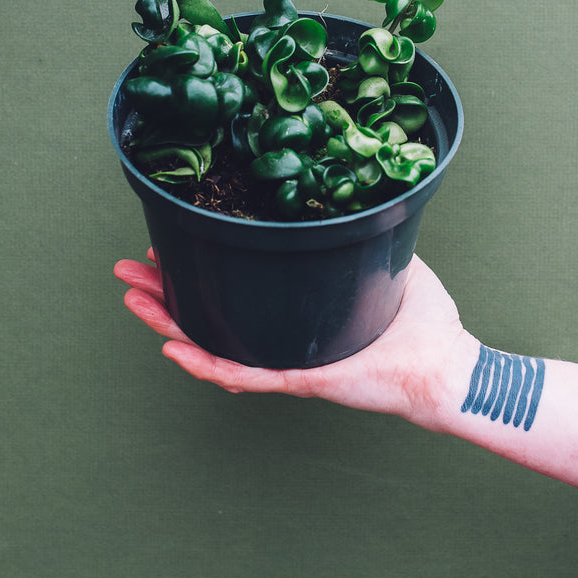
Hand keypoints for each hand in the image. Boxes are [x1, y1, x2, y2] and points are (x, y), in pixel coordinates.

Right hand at [115, 250, 474, 428]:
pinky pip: (244, 373)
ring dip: (168, 323)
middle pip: (209, 321)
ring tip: (133, 298)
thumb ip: (364, 236)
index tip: (171, 248)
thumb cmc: (426, 326)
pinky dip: (206, 363)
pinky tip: (174, 346)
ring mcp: (289, 364)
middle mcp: (284, 344)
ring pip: (213, 348)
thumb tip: (349, 197)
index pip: (236, 299)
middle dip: (164, 296)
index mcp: (297, 322)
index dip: (199, 276)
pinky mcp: (302, 379)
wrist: (448, 366)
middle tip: (129, 271)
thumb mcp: (388, 264)